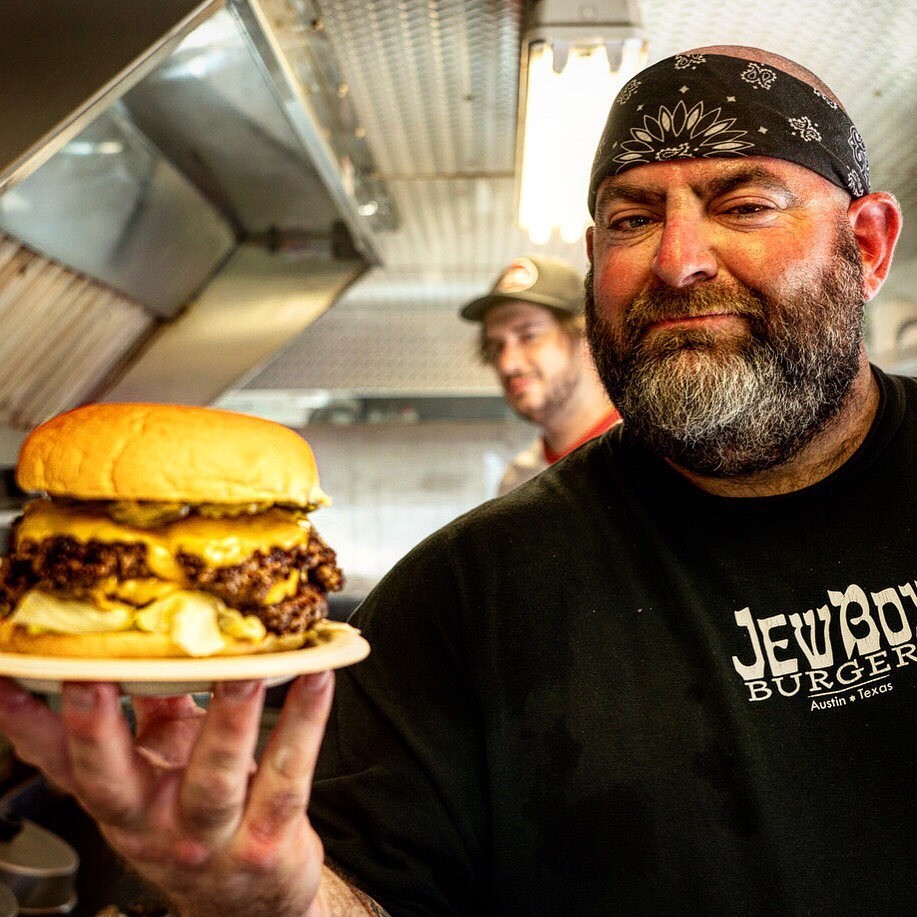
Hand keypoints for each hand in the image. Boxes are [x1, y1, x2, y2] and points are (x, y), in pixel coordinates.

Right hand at [0, 671, 334, 916]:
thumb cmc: (202, 818)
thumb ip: (145, 713)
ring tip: (243, 668)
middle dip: (96, 726)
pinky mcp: (269, 836)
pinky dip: (304, 722)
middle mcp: (153, 825)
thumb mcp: (159, 771)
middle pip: (111, 779)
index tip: (9, 679)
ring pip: (213, 777)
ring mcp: (211, 836)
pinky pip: (289, 773)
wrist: (254, 896)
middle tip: (93, 674)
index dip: (29, 726)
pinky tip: (317, 676)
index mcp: (122, 801)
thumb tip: (134, 639)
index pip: (62, 763)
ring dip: (228, 717)